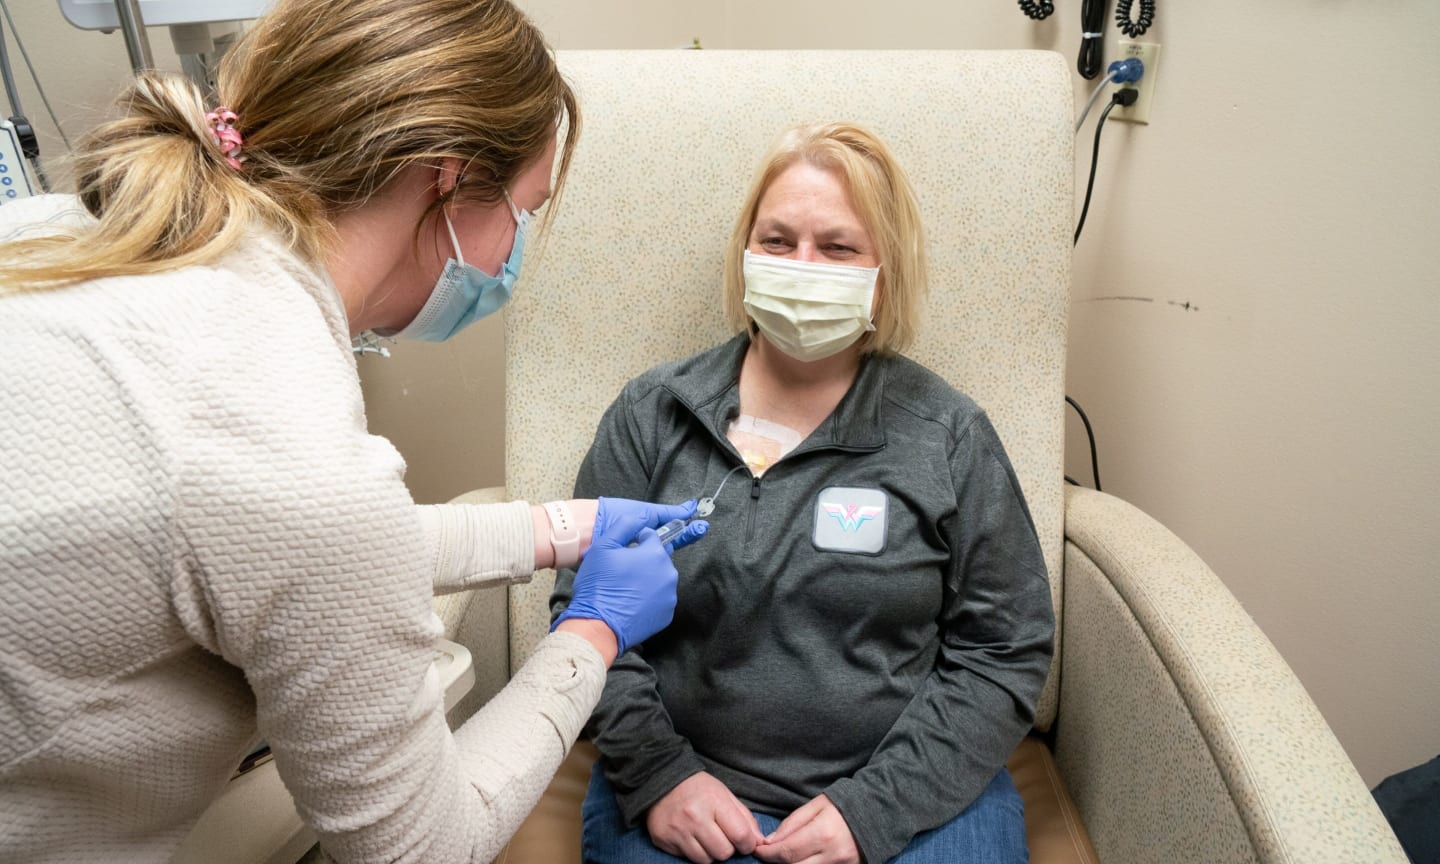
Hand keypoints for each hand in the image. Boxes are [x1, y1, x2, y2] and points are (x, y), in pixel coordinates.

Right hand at [552, 498, 697, 653]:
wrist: (598, 626)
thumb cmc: (599, 586)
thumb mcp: (604, 547)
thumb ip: (624, 526)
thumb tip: (638, 519)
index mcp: (656, 554)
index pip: (651, 537)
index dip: (636, 541)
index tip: (623, 552)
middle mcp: (669, 574)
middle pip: (657, 559)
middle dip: (642, 561)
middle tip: (621, 572)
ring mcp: (670, 596)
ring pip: (659, 579)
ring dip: (646, 580)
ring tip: (624, 589)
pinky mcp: (666, 614)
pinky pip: (658, 599)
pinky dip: (647, 599)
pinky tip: (630, 603)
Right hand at [646, 772, 764, 863]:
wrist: (660, 779)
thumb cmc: (698, 788)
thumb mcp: (724, 794)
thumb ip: (745, 818)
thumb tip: (759, 842)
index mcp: (713, 802)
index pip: (741, 836)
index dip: (747, 844)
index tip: (744, 842)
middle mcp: (694, 818)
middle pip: (723, 853)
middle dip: (727, 848)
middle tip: (721, 836)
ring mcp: (677, 831)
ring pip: (705, 860)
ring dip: (710, 852)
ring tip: (705, 837)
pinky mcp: (664, 840)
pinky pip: (687, 858)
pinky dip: (693, 851)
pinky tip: (690, 836)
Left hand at [753, 795, 859, 863]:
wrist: (879, 812)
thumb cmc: (845, 805)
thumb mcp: (817, 805)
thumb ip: (792, 823)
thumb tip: (770, 841)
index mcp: (824, 833)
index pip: (786, 852)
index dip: (767, 854)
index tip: (757, 850)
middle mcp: (833, 855)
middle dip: (776, 863)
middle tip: (767, 855)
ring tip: (784, 856)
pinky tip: (800, 860)